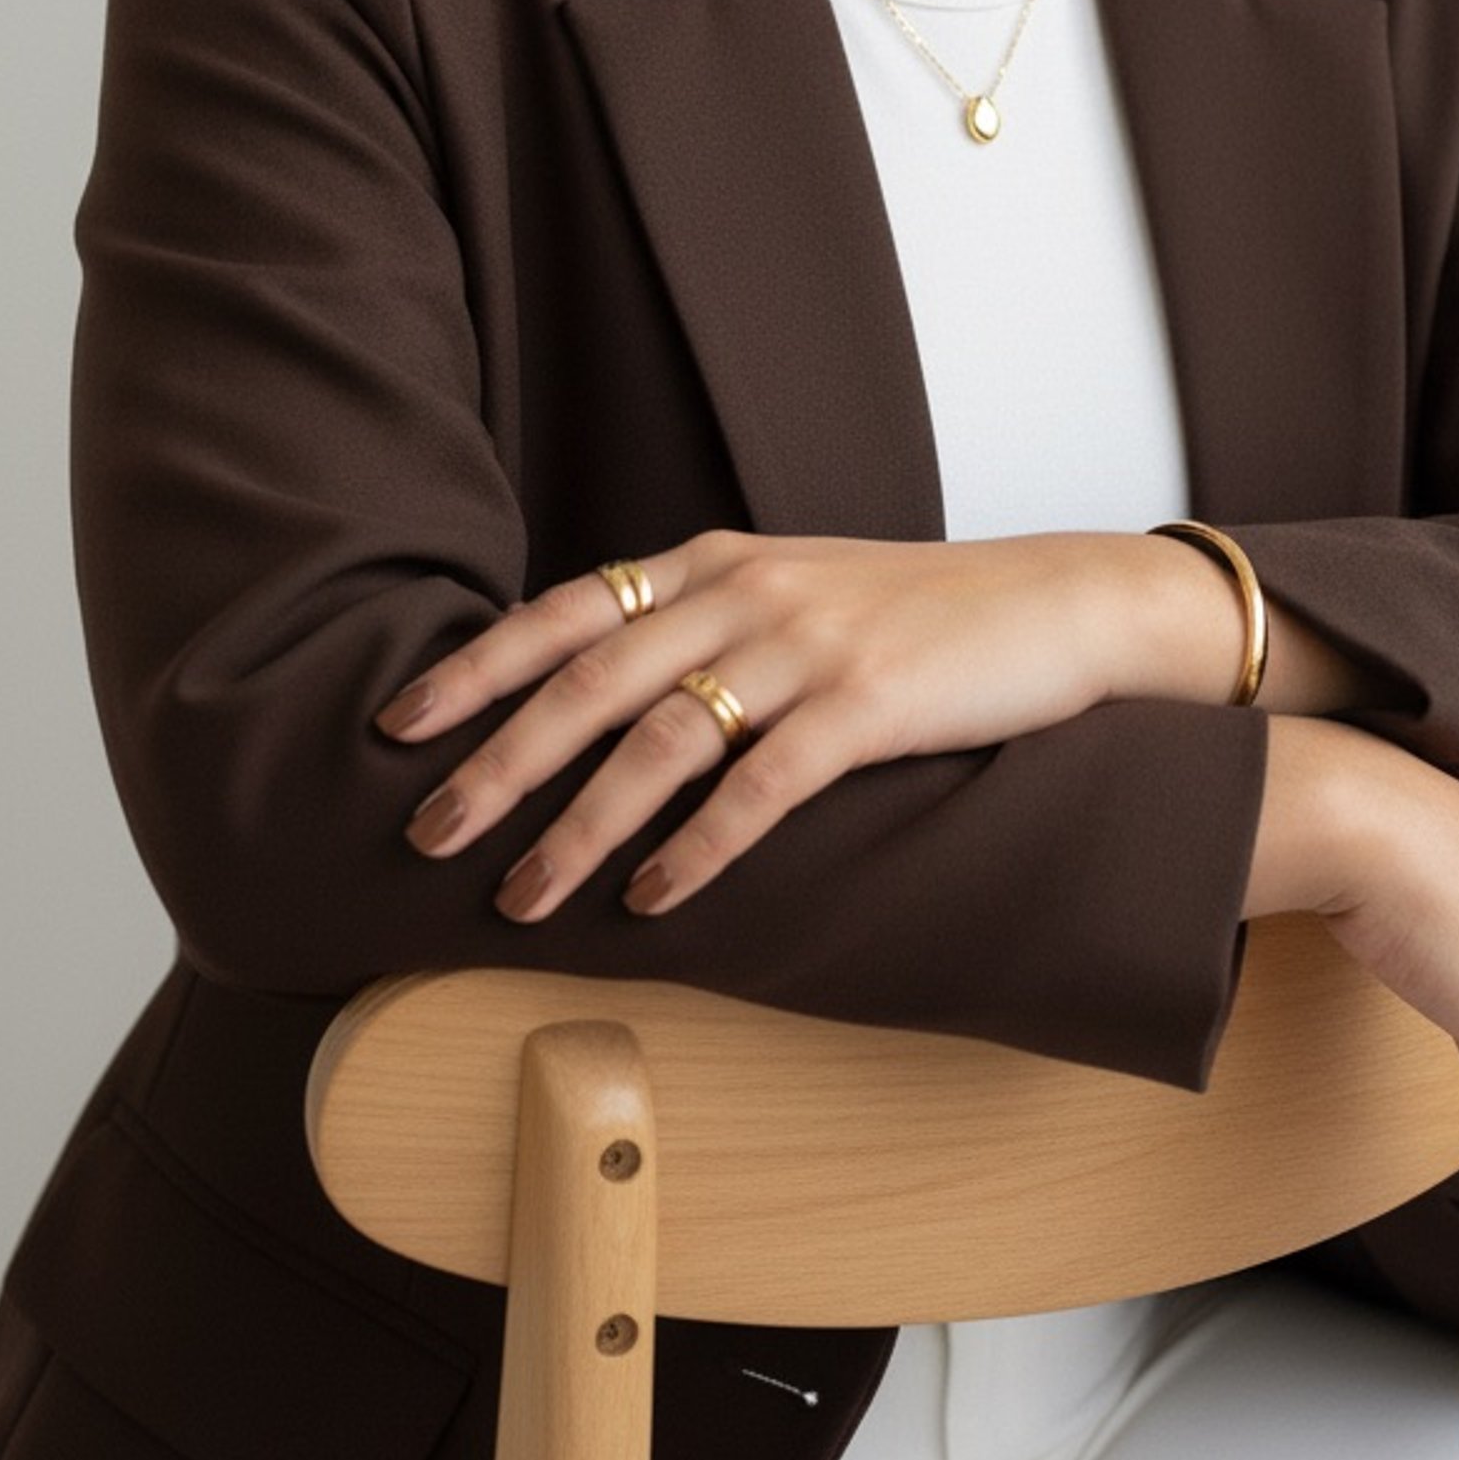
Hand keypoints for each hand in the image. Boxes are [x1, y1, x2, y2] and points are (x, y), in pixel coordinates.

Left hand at [375, 526, 1191, 923]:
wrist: (1058, 601)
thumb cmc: (919, 613)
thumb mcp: (793, 591)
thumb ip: (702, 624)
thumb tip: (593, 691)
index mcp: (715, 562)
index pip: (567, 610)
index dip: (478, 667)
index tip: (400, 721)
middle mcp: (746, 592)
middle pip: (590, 679)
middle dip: (498, 761)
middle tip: (428, 831)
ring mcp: (807, 645)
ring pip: (661, 740)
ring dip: (580, 825)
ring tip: (522, 895)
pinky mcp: (869, 703)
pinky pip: (761, 784)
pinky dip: (697, 845)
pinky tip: (653, 897)